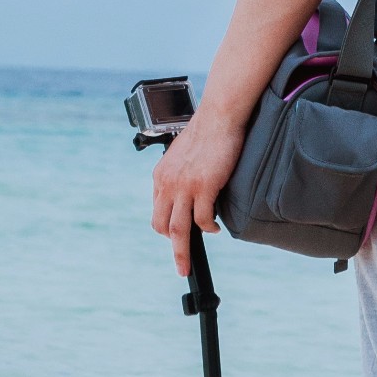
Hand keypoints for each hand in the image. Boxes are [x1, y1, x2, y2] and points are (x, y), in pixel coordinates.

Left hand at [151, 106, 246, 274]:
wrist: (219, 114)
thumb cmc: (206, 129)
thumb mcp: (180, 153)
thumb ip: (178, 173)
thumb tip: (186, 189)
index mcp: (160, 175)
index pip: (157, 211)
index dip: (166, 228)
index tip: (176, 238)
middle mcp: (168, 183)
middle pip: (162, 227)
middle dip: (172, 248)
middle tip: (181, 263)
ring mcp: (185, 186)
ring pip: (178, 230)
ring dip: (184, 251)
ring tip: (189, 262)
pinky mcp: (204, 186)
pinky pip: (203, 219)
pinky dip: (209, 228)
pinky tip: (215, 227)